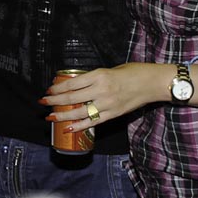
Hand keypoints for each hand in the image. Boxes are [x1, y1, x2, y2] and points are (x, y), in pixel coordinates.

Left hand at [39, 63, 166, 131]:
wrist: (154, 83)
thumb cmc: (134, 72)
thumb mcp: (111, 69)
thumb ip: (95, 77)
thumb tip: (77, 84)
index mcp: (100, 75)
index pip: (72, 83)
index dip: (58, 88)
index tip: (49, 90)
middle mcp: (102, 90)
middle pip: (72, 98)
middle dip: (55, 101)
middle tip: (43, 103)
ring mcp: (108, 104)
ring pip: (80, 112)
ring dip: (63, 115)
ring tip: (50, 117)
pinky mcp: (114, 114)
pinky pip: (93, 122)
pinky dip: (80, 126)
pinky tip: (68, 128)